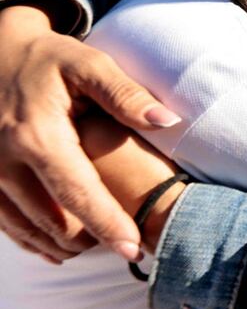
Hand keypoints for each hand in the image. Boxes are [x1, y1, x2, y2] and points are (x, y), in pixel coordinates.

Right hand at [0, 6, 179, 262]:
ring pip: (29, 230)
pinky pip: (8, 225)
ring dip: (65, 243)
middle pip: (52, 222)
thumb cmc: (50, 59)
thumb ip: (126, 95)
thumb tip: (169, 120)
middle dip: (91, 239)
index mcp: (36, 135)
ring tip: (100, 241)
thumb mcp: (89, 65)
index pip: (78, 193)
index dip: (107, 225)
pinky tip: (64, 242)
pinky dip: (37, 237)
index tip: (134, 248)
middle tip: (126, 240)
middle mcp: (4, 161)